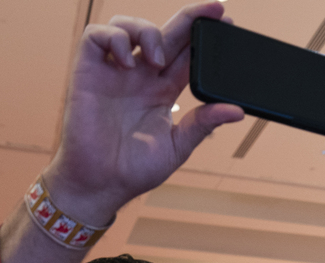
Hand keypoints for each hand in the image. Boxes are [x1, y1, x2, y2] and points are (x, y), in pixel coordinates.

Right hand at [43, 3, 244, 226]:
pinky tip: (127, 62)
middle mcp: (140, 76)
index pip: (186, 55)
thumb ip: (203, 125)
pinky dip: (114, 38)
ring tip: (157, 60)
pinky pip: (97, 36)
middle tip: (213, 10)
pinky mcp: (88, 72)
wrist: (101, 184)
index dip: (203, 36)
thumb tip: (236, 110)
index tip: (227, 23)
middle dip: (189, 17)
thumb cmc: (134, 170)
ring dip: (148, 31)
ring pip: (129, 26)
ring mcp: (114, 72)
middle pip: (165, 34)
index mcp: (162, 91)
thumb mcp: (177, 147)